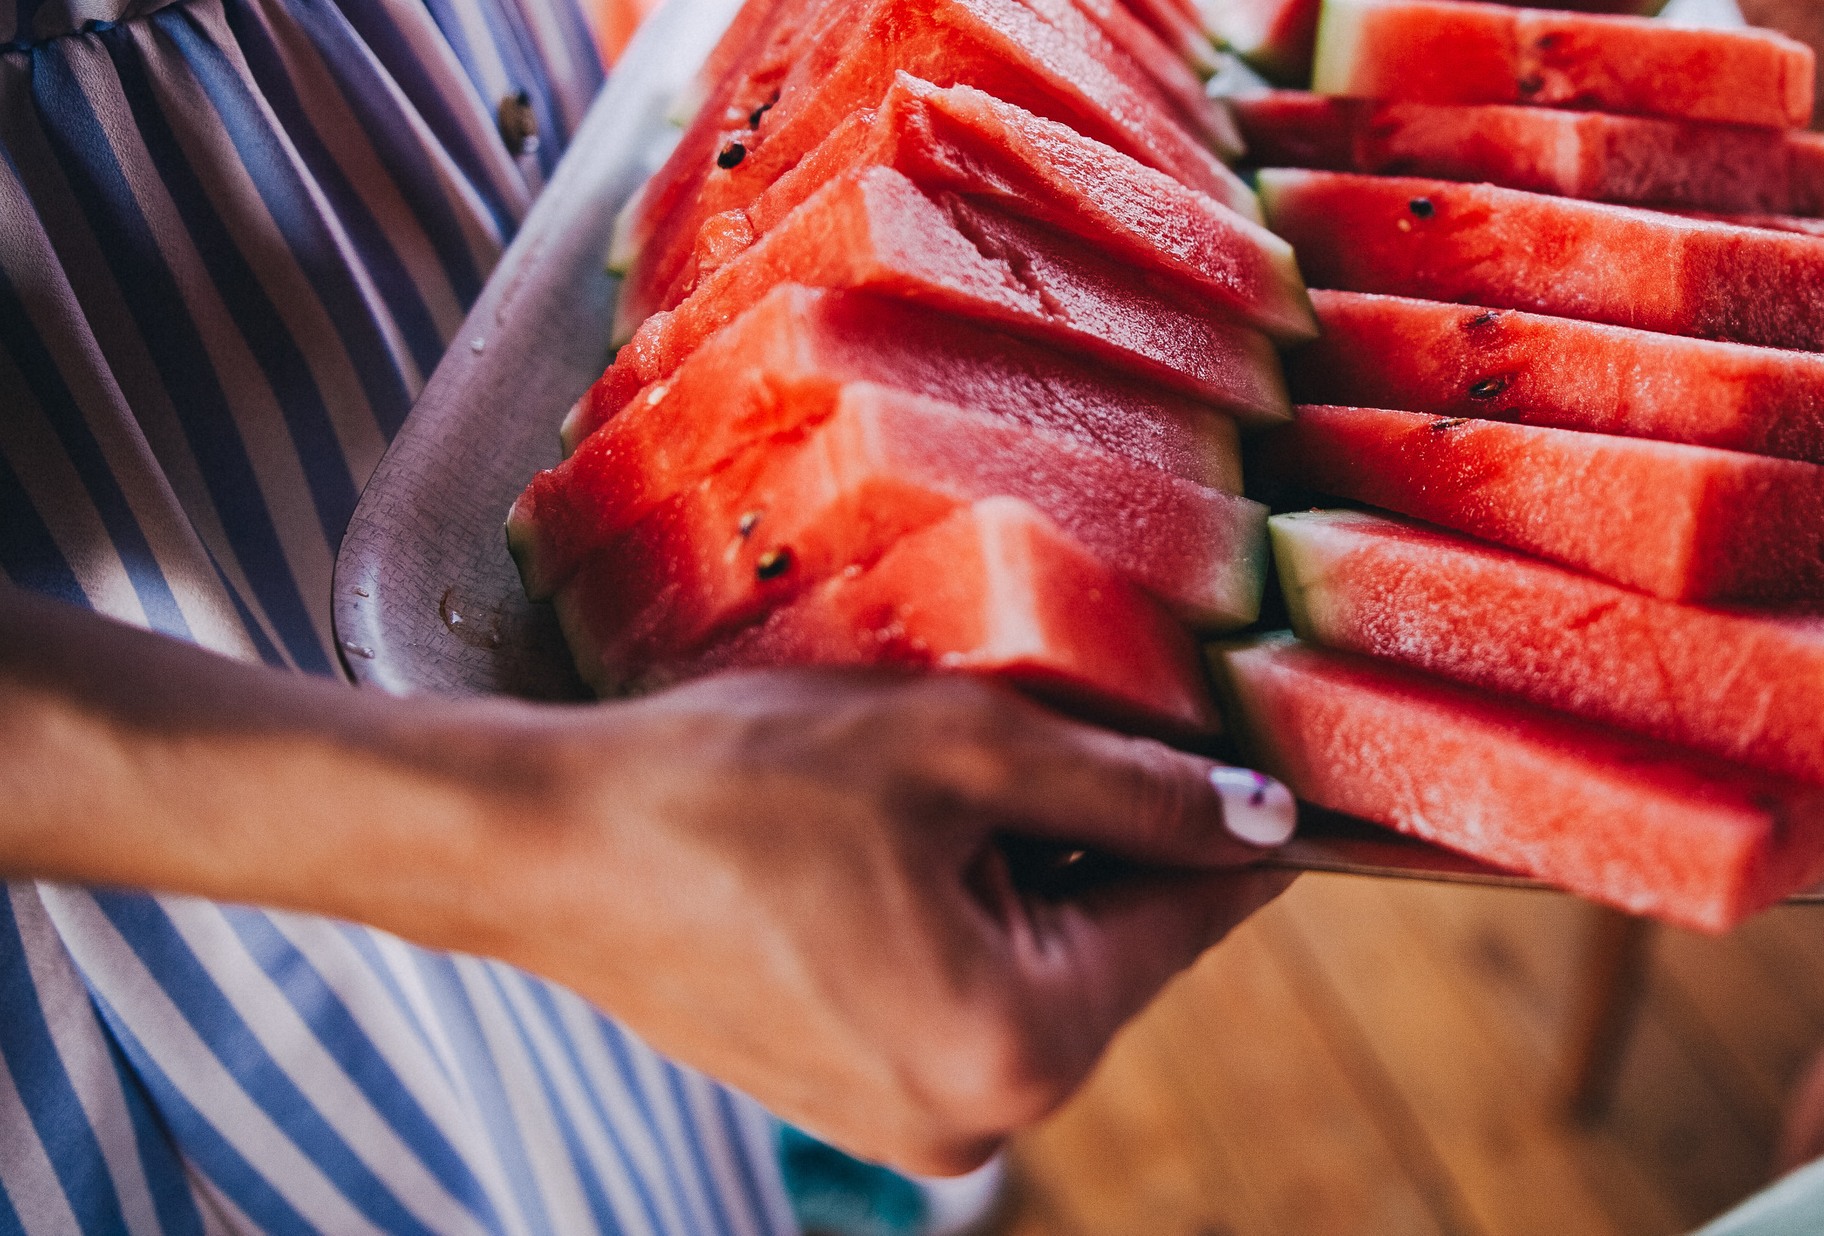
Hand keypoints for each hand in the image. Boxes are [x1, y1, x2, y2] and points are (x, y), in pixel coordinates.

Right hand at [0, 574, 1295, 1174]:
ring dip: (1040, 852)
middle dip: (1121, 823)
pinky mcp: (848, 1090)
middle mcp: (975, 1120)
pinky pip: (963, 977)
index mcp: (1018, 1046)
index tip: (1289, 745)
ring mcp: (905, 1119)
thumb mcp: (960, 747)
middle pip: (1118, 937)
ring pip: (1041, 951)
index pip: (1192, 913)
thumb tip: (1267, 809)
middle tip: (1111, 702)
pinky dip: (968, 894)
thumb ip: (1134, 782)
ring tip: (982, 748)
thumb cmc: (737, 782)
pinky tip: (917, 812)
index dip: (1240, 815)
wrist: (535, 841)